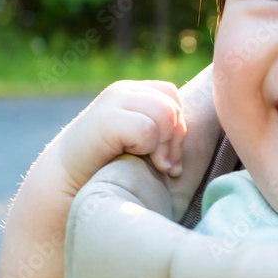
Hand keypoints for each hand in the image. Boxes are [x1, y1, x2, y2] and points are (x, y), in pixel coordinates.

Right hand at [58, 80, 187, 190]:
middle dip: (175, 141)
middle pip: (173, 106)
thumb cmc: (112, 170)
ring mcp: (114, 100)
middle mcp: (124, 90)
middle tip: (164, 166)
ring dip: (163, 146)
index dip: (177, 129)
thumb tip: (210, 122)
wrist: (67, 188)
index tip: (168, 159)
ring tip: (151, 163)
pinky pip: (148, 128)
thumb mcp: (145, 144)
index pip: (173, 98)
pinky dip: (146, 147)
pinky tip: (133, 158)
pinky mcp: (105, 118)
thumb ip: (167, 131)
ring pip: (165, 114)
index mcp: (135, 93)